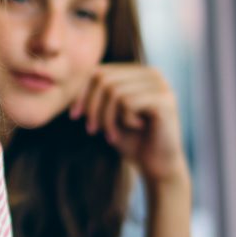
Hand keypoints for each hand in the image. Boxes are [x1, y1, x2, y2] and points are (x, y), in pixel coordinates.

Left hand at [69, 63, 187, 186]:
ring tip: (111, 135)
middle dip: (92, 107)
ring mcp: (160, 85)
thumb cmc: (132, 140)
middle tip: (91, 130)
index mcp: (138, 73)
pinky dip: (123, 120)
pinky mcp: (164, 100)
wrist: (158, 165)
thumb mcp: (108, 116)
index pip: (100, 71)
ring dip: (106, 118)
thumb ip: (95, 98)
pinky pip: (128, 102)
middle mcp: (151, 74)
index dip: (82, 93)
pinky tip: (137, 128)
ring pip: (114, 91)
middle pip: (104, 79)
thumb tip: (71, 87)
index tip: (74, 116)